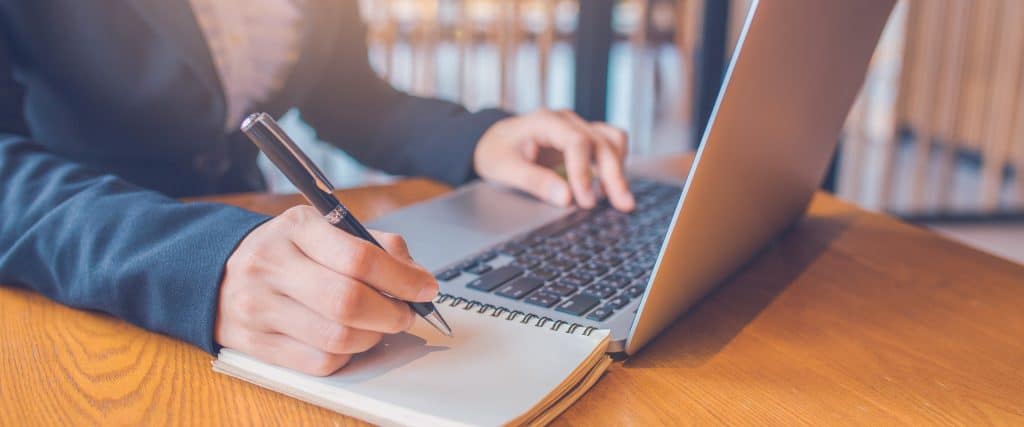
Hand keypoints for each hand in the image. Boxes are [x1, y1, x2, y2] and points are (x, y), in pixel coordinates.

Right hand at [214, 206, 438, 375]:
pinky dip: (346, 356)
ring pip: (337, 338)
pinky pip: (319, 363)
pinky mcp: (257, 344)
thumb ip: (373, 246)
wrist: (217, 273)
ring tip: (378, 325)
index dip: (402, 279)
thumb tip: (416, 276)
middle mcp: (272, 265)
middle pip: (349, 302)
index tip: (425, 288)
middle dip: (392, 313)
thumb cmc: (285, 251)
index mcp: (297, 227)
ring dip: (373, 337)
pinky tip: (349, 341)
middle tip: (406, 313)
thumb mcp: (323, 230)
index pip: (360, 257)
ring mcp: (260, 307)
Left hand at [473, 109, 634, 210]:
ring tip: (618, 199)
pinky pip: (610, 145)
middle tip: (622, 205)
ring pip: (612, 140)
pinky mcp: (584, 139)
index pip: (577, 142)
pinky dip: (615, 163)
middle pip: (602, 142)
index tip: (586, 201)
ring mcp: (578, 127)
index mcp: (545, 121)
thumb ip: (535, 182)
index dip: (584, 173)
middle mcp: (566, 120)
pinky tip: (608, 188)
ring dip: (619, 168)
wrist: (493, 140)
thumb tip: (567, 198)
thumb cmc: (496, 152)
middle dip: (614, 175)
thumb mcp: (504, 169)